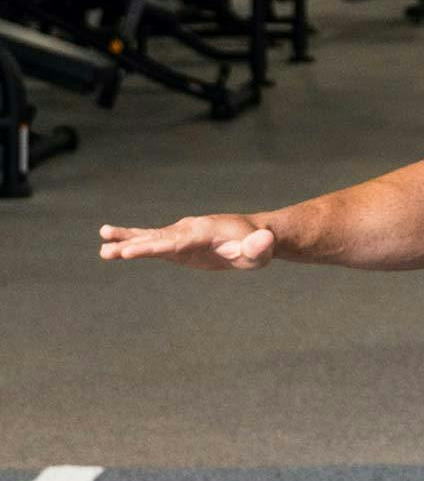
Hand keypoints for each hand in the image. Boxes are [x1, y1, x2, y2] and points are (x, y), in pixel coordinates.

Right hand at [99, 213, 275, 270]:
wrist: (256, 236)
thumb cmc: (258, 246)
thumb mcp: (262, 250)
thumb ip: (259, 247)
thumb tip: (263, 241)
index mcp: (203, 232)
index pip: (174, 241)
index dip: (152, 247)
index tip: (130, 251)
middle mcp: (188, 229)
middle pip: (156, 238)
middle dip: (132, 243)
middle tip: (106, 247)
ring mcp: (181, 235)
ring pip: (150, 238)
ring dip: (127, 241)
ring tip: (102, 246)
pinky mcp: (178, 244)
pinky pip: (153, 243)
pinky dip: (135, 244)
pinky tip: (115, 248)